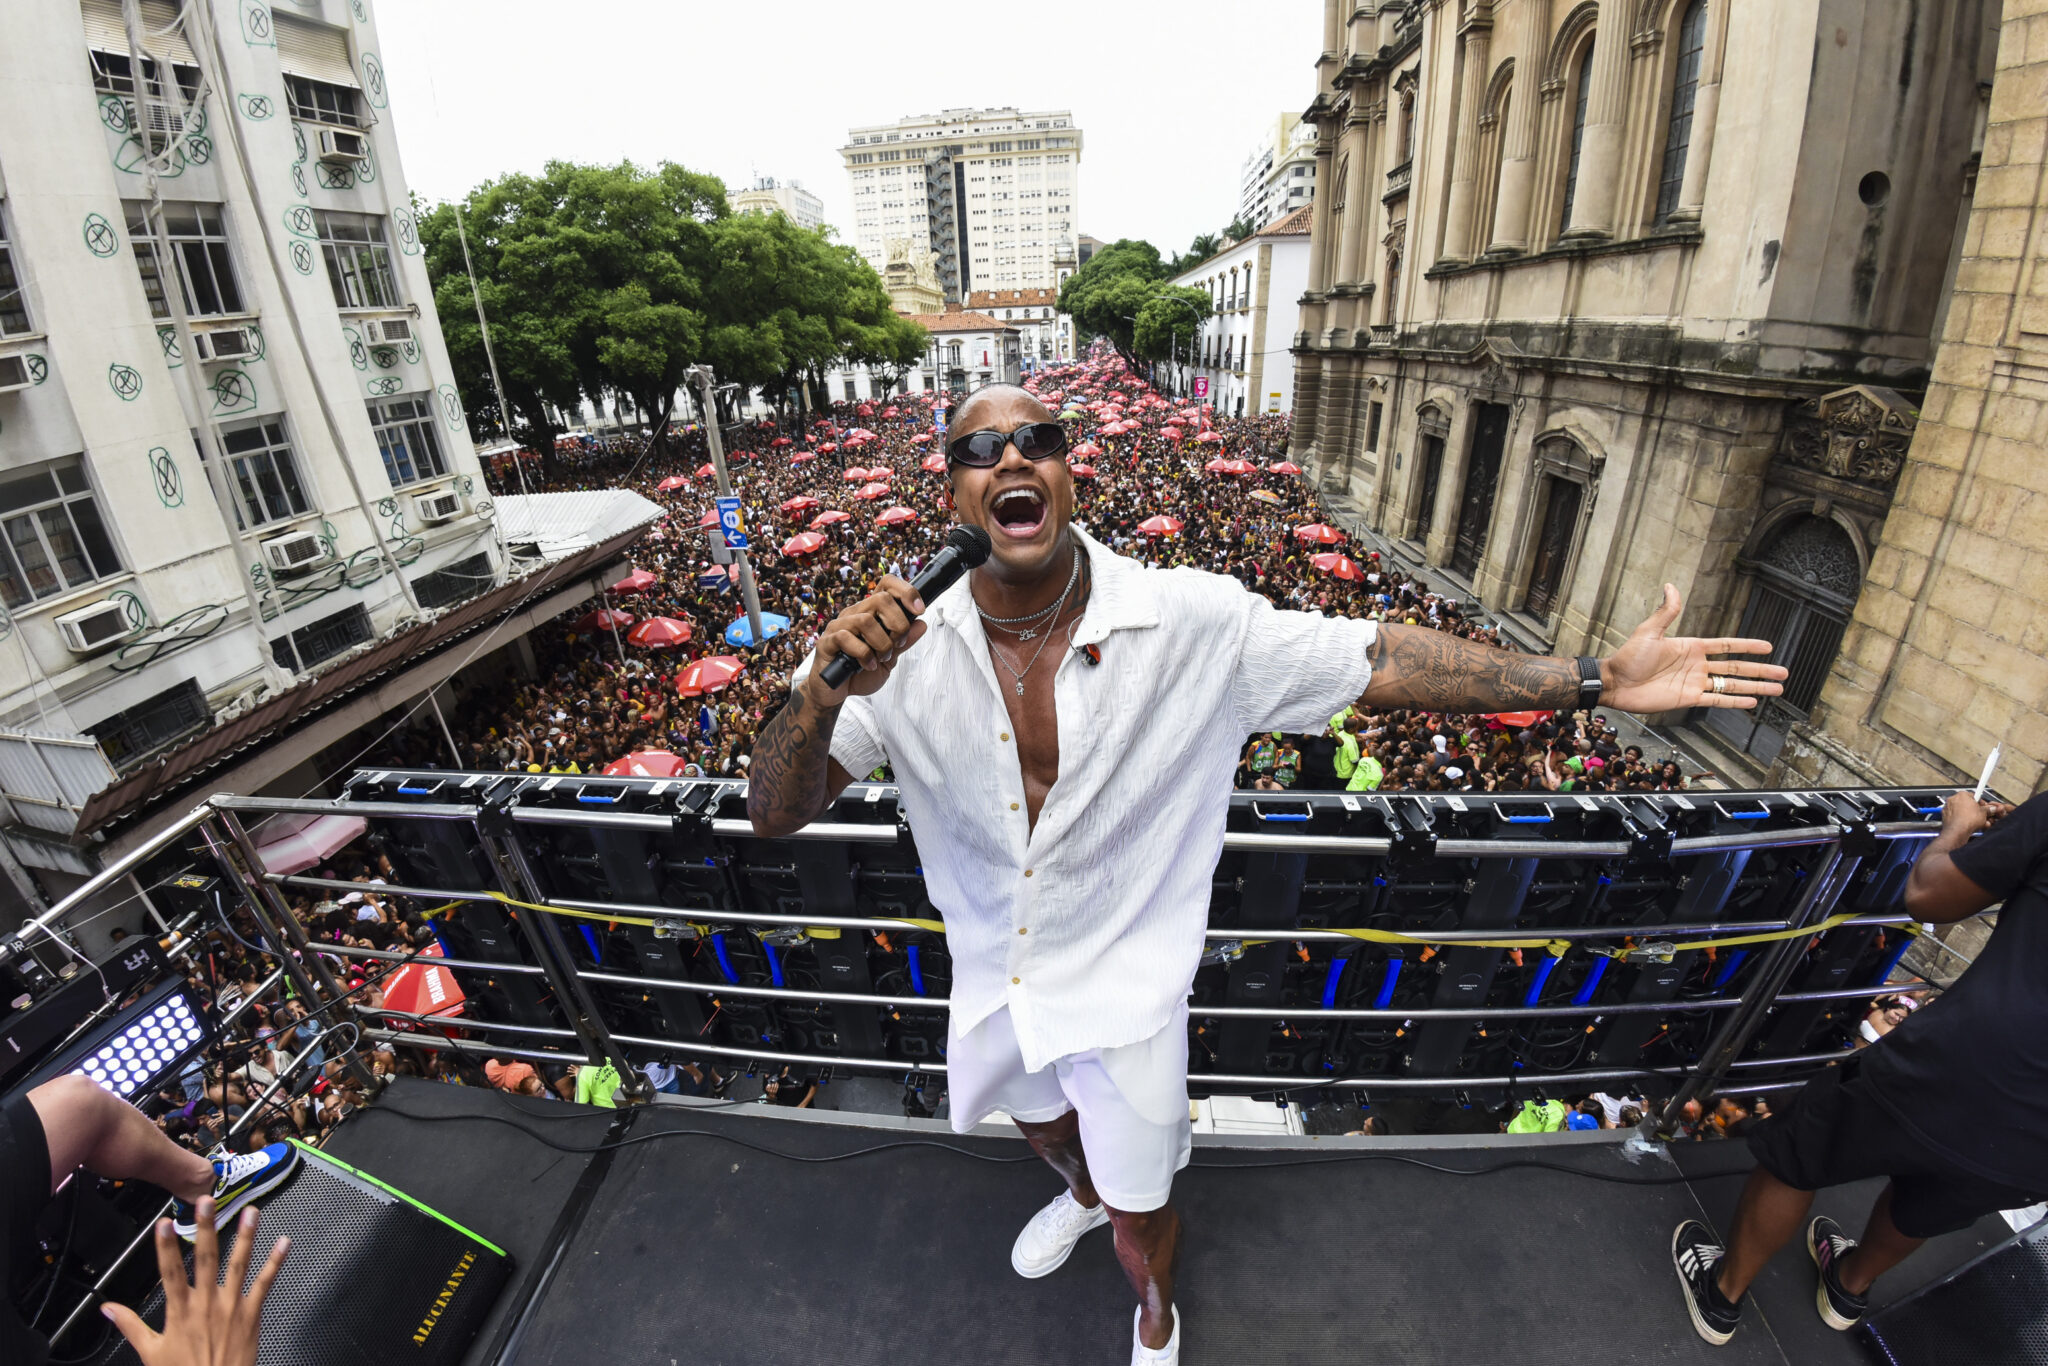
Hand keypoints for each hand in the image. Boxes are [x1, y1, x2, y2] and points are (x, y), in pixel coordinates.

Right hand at [103, 1201, 289, 1365]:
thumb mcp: (151, 1352)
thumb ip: (130, 1326)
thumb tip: (107, 1308)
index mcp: (180, 1311)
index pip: (170, 1273)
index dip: (167, 1248)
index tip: (165, 1223)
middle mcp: (206, 1303)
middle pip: (206, 1259)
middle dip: (206, 1229)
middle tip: (206, 1202)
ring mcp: (231, 1306)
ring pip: (239, 1264)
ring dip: (246, 1236)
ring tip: (251, 1211)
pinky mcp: (251, 1313)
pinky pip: (265, 1284)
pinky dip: (275, 1262)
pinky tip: (284, 1242)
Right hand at [804, 574, 926, 705]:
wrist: (836, 692)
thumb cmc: (860, 673)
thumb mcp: (890, 658)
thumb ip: (904, 642)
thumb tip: (921, 624)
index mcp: (870, 613)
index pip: (886, 584)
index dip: (906, 591)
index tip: (919, 610)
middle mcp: (854, 614)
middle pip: (880, 598)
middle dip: (898, 624)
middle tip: (898, 644)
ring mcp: (839, 626)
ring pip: (866, 620)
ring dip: (882, 643)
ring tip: (881, 658)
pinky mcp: (827, 642)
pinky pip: (846, 638)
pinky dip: (864, 654)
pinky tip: (868, 665)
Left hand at [1600, 584, 1788, 712]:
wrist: (1616, 683)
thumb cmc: (1628, 656)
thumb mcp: (1649, 631)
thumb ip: (1666, 612)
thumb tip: (1671, 586)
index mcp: (1691, 647)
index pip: (1727, 646)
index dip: (1747, 646)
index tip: (1768, 646)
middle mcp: (1697, 666)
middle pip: (1736, 668)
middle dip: (1760, 670)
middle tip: (1783, 672)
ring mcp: (1694, 683)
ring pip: (1731, 686)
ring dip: (1754, 687)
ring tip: (1777, 688)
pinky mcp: (1688, 699)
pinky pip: (1716, 700)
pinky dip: (1734, 701)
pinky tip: (1751, 702)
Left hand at [1941, 789, 2009, 839]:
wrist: (1957, 831)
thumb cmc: (1968, 820)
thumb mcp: (1984, 813)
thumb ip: (1988, 809)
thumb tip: (1992, 809)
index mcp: (1962, 795)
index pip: (1975, 796)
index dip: (1982, 803)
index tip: (1986, 808)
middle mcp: (1953, 799)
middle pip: (1968, 804)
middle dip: (1976, 811)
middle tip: (1982, 816)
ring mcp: (1948, 807)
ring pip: (1963, 811)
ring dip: (1971, 816)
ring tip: (1978, 822)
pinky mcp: (1945, 816)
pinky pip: (1957, 816)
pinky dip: (1963, 820)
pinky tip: (1970, 825)